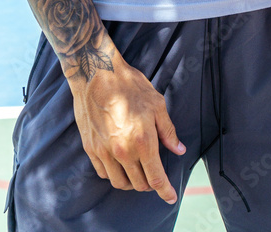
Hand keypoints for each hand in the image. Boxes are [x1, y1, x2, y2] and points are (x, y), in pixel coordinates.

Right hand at [69, 55, 185, 201]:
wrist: (96, 74)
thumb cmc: (129, 85)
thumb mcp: (157, 104)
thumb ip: (168, 131)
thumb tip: (179, 150)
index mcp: (143, 140)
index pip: (156, 178)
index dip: (165, 191)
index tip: (171, 197)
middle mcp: (123, 150)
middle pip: (139, 184)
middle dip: (150, 184)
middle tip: (155, 176)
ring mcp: (105, 151)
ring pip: (121, 183)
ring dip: (132, 182)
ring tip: (139, 172)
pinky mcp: (91, 148)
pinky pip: (104, 173)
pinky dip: (115, 174)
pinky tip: (121, 165)